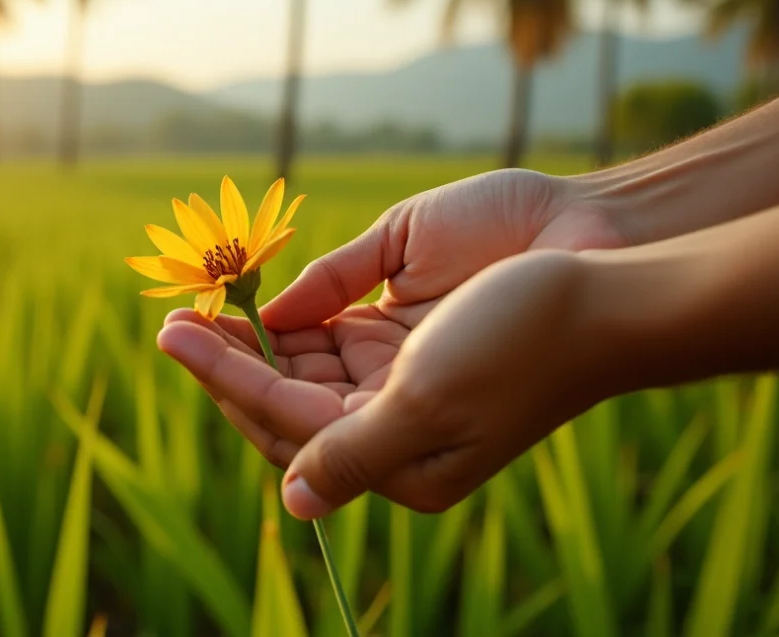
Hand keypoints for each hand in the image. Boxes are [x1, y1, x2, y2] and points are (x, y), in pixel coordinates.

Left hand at [159, 249, 607, 516]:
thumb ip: (353, 453)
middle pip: (286, 399)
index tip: (173, 336)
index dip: (225, 377)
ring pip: (302, 366)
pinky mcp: (409, 332)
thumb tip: (293, 502)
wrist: (605, 277)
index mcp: (401, 460)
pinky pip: (332, 331)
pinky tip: (260, 300)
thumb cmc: (521, 341)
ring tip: (201, 306)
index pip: (287, 423)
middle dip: (229, 360)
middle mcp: (392, 425)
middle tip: (173, 321)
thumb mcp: (429, 403)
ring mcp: (398, 377)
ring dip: (254, 338)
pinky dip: (293, 316)